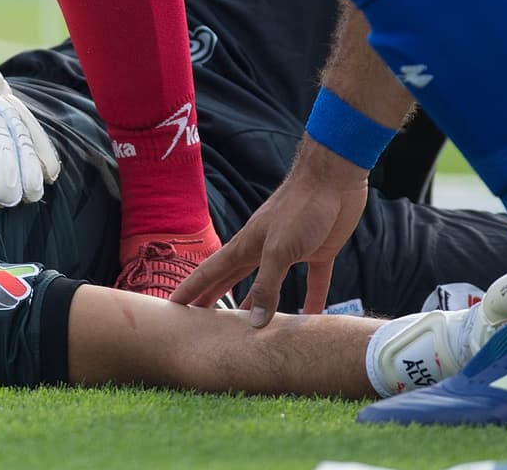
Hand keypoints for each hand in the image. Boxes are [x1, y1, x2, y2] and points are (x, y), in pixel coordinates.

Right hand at [171, 140, 368, 323]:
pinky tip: (313, 318)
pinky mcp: (318, 251)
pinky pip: (313, 282)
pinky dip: (312, 300)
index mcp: (247, 245)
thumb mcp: (278, 249)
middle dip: (217, 298)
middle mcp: (264, 249)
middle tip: (202, 323)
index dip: (191, 288)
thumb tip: (254, 324)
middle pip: (236, 279)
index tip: (172, 306)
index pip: (211, 271)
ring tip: (252, 329)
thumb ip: (266, 285)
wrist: (334, 178)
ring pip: (271, 284)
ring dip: (261, 305)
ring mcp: (291, 250)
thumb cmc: (300, 206)